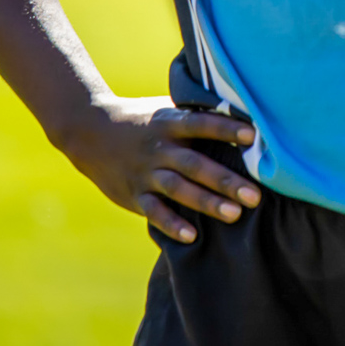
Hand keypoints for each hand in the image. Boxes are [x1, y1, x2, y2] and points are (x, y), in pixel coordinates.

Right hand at [57, 95, 261, 242]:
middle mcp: (159, 148)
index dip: (226, 129)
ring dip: (207, 203)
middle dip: (225, 180)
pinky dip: (171, 224)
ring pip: (178, 189)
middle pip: (195, 165)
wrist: (90, 132)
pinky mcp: (134, 195)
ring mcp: (145, 173)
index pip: (201, 124)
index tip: (253, 135)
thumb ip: (198, 114)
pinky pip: (154, 211)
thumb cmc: (144, 119)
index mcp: (170, 123)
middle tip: (255, 195)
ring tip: (235, 215)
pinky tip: (192, 236)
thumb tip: (244, 110)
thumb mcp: (166, 109)